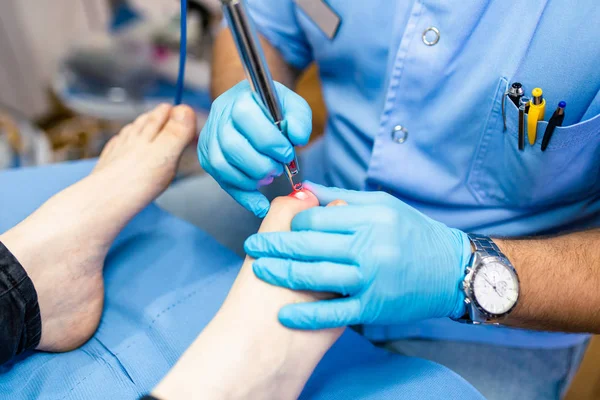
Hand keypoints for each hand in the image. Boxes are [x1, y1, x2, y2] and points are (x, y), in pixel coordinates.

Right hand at [198, 81, 311, 216]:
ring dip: (251, 179)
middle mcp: (218, 118)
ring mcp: (209, 139)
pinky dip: (243, 195)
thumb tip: (297, 137)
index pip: (245, 116)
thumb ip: (299, 118)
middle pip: (232, 146)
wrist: (253, 109)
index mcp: (239, 99)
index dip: (269, 139)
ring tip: (269, 176)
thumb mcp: (291, 105)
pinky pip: (222, 182)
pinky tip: (260, 202)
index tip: (287, 152)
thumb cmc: (274, 109)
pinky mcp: (208, 159)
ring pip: (222, 166)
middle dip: (261, 164)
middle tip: (278, 168)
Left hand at [244, 183, 472, 328]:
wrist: (451, 270)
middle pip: (309, 245)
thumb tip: (304, 188)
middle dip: (274, 245)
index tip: (283, 226)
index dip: (294, 222)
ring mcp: (371, 279)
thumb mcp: (382, 205)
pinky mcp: (374, 307)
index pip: (317, 219)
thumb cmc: (414, 233)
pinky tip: (285, 315)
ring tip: (259, 270)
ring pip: (315, 276)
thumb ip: (341, 198)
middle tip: (252, 246)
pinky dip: (307, 316)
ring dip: (282, 274)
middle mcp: (370, 247)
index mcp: (370, 218)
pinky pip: (334, 313)